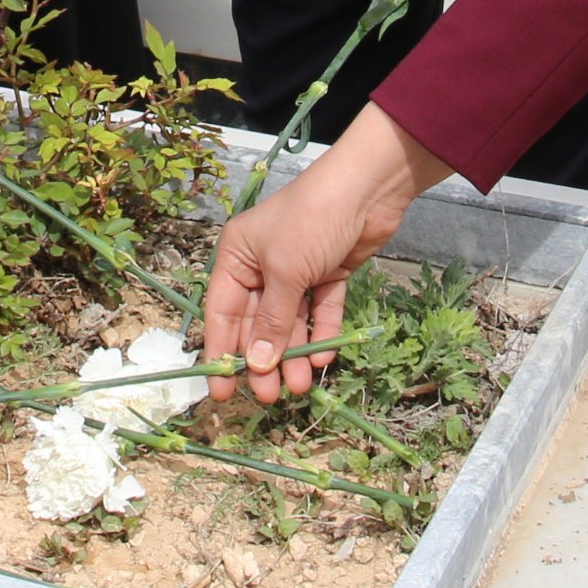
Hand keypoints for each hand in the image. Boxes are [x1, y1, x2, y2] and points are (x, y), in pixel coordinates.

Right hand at [204, 106, 453, 402]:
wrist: (367, 189)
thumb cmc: (311, 221)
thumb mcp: (285, 272)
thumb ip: (270, 322)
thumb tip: (255, 365)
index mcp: (237, 257)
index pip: (221, 313)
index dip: (221, 353)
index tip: (221, 392)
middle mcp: (262, 266)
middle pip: (256, 324)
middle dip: (263, 361)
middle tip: (269, 398)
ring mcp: (296, 271)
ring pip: (290, 323)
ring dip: (294, 355)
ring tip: (300, 388)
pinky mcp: (328, 274)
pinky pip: (319, 311)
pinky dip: (321, 334)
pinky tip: (323, 359)